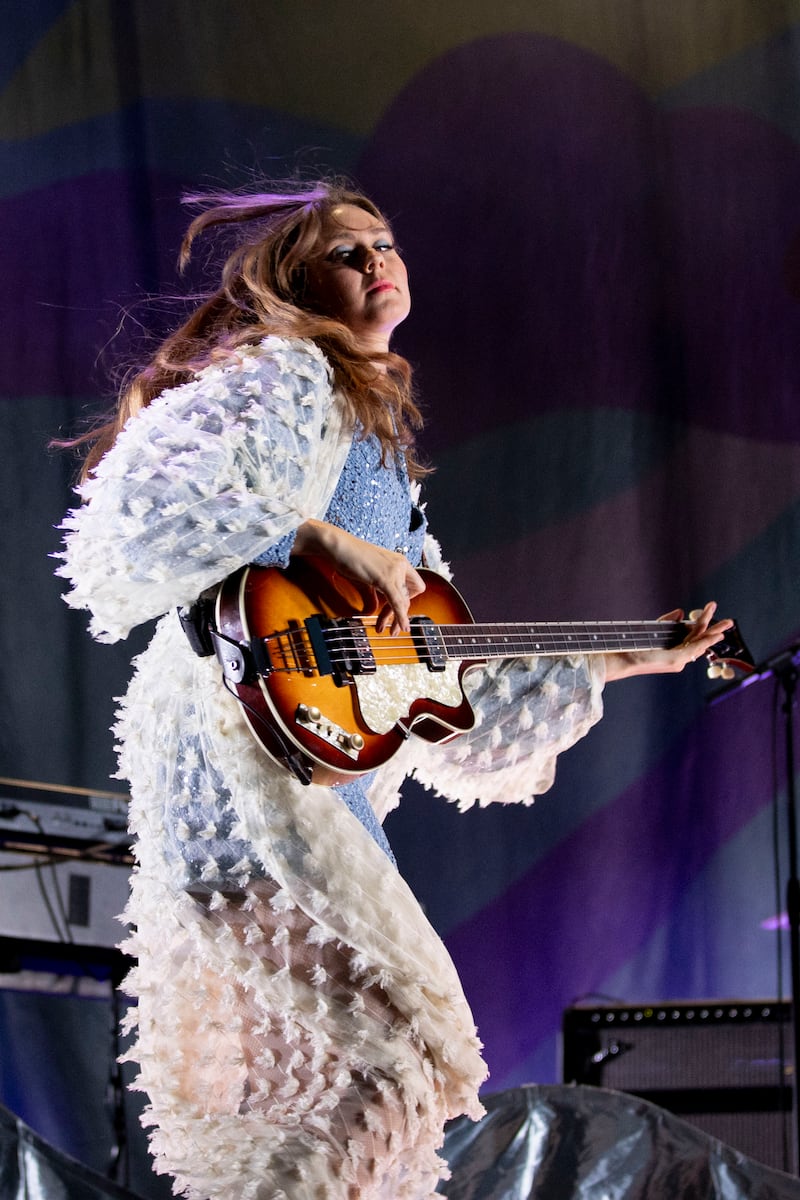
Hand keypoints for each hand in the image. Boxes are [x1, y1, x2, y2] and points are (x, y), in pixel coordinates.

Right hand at [290, 518, 425, 633]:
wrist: (337, 545)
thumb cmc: (348, 558)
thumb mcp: (366, 578)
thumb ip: (374, 594)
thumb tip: (373, 610)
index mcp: (399, 562)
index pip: (414, 587)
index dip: (407, 601)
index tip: (393, 610)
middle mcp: (401, 565)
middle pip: (409, 597)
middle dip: (400, 615)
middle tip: (391, 628)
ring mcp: (394, 571)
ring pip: (403, 602)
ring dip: (396, 619)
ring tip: (385, 629)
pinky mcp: (385, 578)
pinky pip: (397, 601)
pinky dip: (400, 616)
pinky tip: (401, 626)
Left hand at [603, 602, 733, 681]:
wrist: (623, 658)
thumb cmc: (636, 645)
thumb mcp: (655, 629)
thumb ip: (669, 621)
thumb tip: (681, 611)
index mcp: (675, 650)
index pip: (694, 637)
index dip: (704, 626)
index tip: (712, 613)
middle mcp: (679, 657)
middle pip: (702, 641)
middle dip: (716, 630)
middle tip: (730, 621)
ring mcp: (679, 660)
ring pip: (701, 643)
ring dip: (714, 632)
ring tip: (726, 623)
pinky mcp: (676, 660)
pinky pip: (695, 648)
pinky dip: (706, 641)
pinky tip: (715, 634)